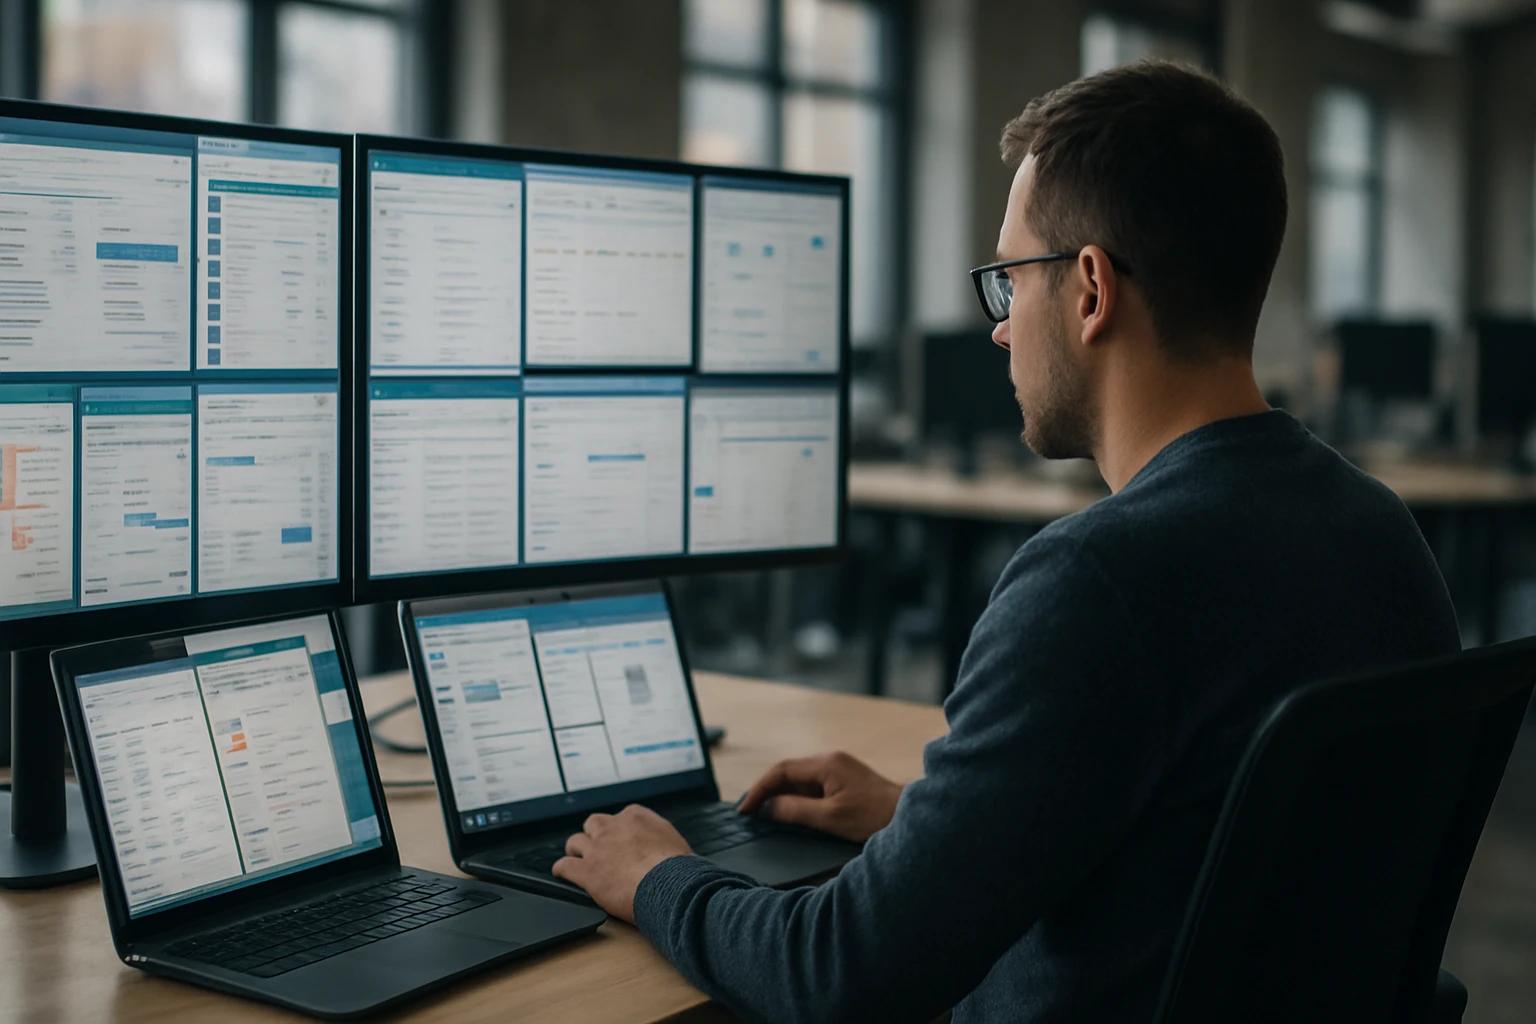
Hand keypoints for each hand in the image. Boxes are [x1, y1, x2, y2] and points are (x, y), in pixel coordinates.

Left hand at [552, 805, 692, 923]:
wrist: (670, 885)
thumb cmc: (679, 869)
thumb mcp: (674, 842)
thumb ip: (660, 840)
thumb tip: (662, 850)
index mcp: (636, 817)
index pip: (621, 817)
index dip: (619, 832)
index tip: (622, 842)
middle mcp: (613, 827)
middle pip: (594, 824)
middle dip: (594, 835)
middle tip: (598, 849)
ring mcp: (597, 848)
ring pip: (575, 841)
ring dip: (576, 851)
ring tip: (577, 860)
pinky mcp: (586, 871)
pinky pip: (564, 866)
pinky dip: (561, 870)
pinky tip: (562, 874)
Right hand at [737, 751, 903, 843]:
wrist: (911, 817)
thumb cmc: (874, 817)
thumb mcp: (830, 818)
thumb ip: (795, 810)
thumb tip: (767, 807)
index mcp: (826, 763)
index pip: (781, 770)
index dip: (759, 789)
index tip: (745, 809)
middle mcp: (831, 760)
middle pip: (788, 773)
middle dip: (767, 792)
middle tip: (749, 813)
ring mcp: (838, 769)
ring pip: (800, 780)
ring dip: (781, 796)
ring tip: (764, 816)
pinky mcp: (844, 781)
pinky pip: (812, 787)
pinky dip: (797, 799)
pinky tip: (790, 814)